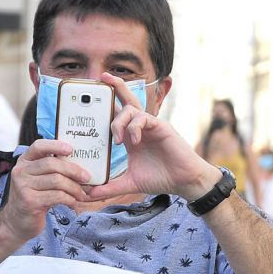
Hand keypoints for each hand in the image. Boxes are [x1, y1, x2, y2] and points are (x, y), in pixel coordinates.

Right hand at [0, 138, 91, 242]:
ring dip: (74, 187)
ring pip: (57, 180)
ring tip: (81, 194)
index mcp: (25, 161)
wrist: (17, 222)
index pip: (38, 146)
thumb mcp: (38, 180)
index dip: (55, 145)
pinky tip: (72, 202)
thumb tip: (83, 169)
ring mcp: (24, 186)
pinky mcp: (30, 201)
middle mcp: (21, 171)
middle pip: (52, 163)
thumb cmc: (33, 198)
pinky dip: (69, 199)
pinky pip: (56, 196)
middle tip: (87, 178)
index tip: (71, 149)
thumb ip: (53, 171)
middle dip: (73, 170)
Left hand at [85, 73, 218, 202]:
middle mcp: (139, 127)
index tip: (90, 98)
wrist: (183, 182)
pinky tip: (133, 142)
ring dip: (119, 121)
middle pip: (125, 101)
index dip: (106, 103)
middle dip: (114, 87)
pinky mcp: (161, 127)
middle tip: (101, 78)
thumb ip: (110, 187)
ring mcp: (150, 125)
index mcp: (130, 136)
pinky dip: (135, 128)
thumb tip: (88, 195)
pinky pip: (144, 118)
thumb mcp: (130, 183)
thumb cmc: (160, 178)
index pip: (116, 114)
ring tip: (117, 141)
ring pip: (131, 109)